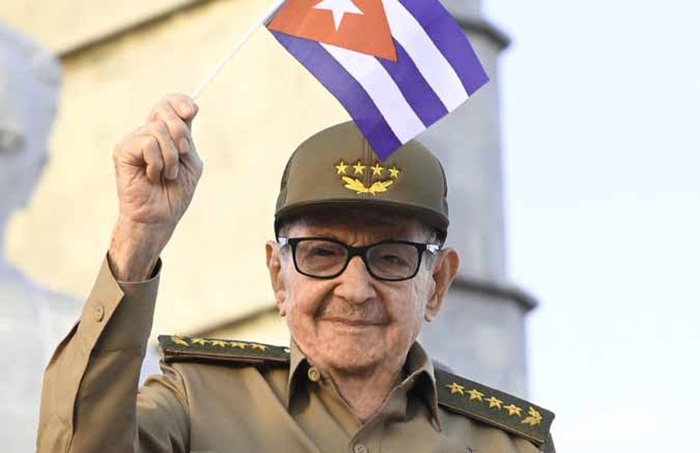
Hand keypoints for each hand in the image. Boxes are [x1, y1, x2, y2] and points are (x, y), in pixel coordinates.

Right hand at [108, 94, 202, 280]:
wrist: (160, 216)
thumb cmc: (175, 193)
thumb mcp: (190, 161)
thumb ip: (188, 135)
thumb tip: (191, 107)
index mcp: (165, 133)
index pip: (170, 103)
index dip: (180, 101)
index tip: (192, 111)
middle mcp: (147, 132)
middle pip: (165, 109)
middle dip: (181, 133)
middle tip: (183, 154)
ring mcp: (133, 140)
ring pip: (159, 129)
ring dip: (171, 157)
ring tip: (167, 175)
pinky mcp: (123, 150)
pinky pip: (148, 144)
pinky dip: (158, 163)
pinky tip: (152, 176)